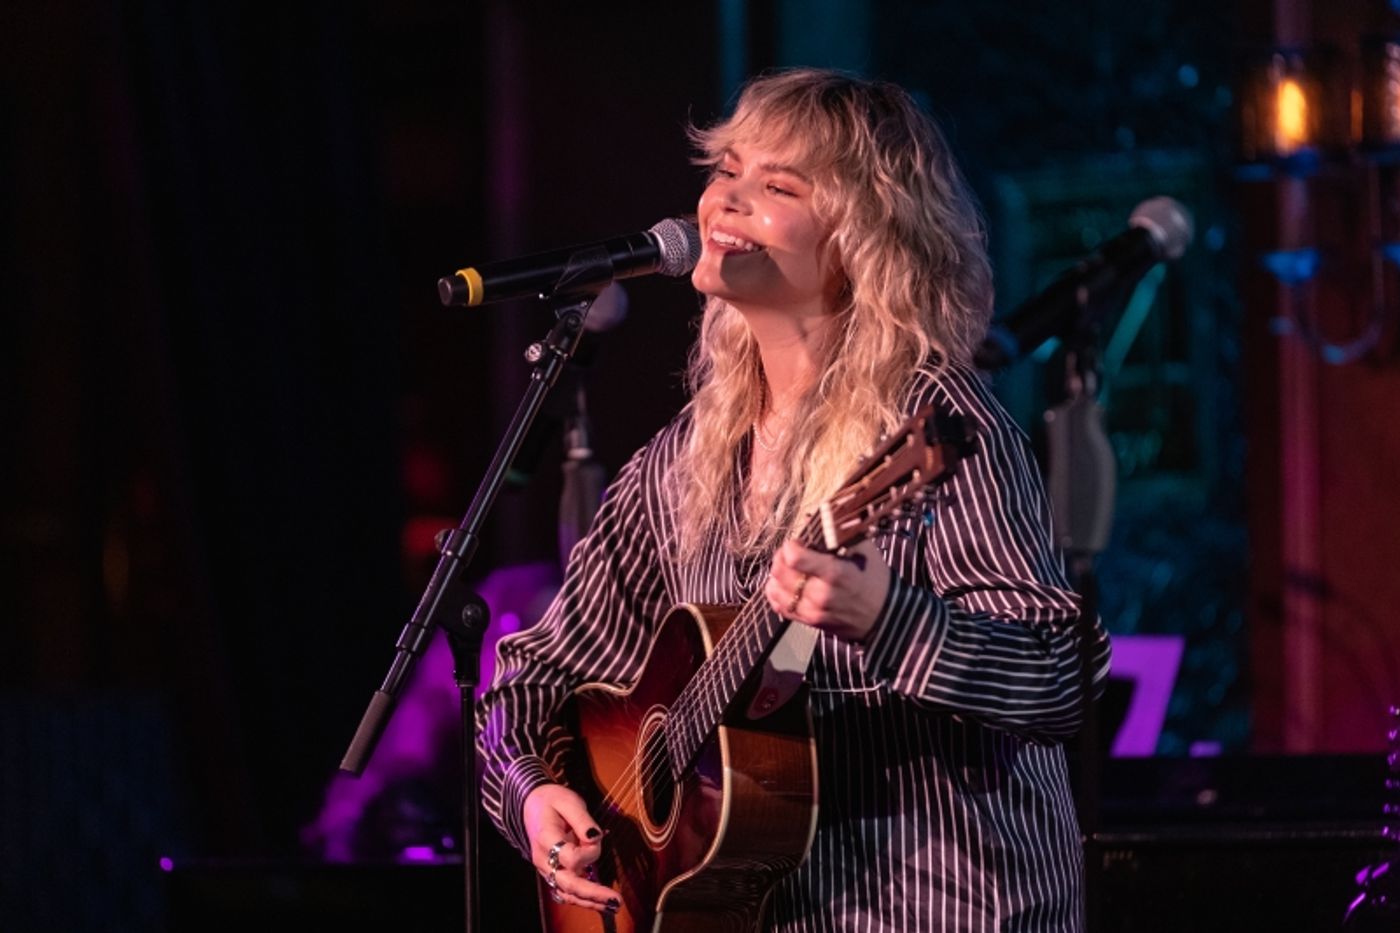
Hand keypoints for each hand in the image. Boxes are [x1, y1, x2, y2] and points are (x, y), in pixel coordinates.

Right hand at [522, 783, 618, 914]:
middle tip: (615, 900)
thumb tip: (596, 837)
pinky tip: (601, 903)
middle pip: (567, 883)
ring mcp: (546, 869)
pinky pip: (566, 892)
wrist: (531, 805)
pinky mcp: (553, 873)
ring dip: (590, 902)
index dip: (588, 851)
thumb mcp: (568, 800)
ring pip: (567, 893)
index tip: (597, 836)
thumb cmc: (551, 800)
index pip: (569, 857)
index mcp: (545, 839)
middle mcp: (543, 859)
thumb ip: (583, 820)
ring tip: (613, 905)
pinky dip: (583, 900)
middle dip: (592, 894)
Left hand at [764, 539, 889, 642]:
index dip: (791, 545)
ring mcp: (813, 611)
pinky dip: (776, 593)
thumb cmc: (875, 580)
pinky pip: (779, 606)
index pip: (794, 557)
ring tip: (787, 568)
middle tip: (791, 552)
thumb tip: (814, 516)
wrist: (885, 616)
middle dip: (782, 556)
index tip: (798, 542)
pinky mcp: (809, 622)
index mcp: (835, 573)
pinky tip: (784, 585)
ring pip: (775, 588)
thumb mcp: (865, 550)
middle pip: (781, 571)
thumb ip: (839, 532)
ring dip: (777, 574)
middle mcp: (821, 594)